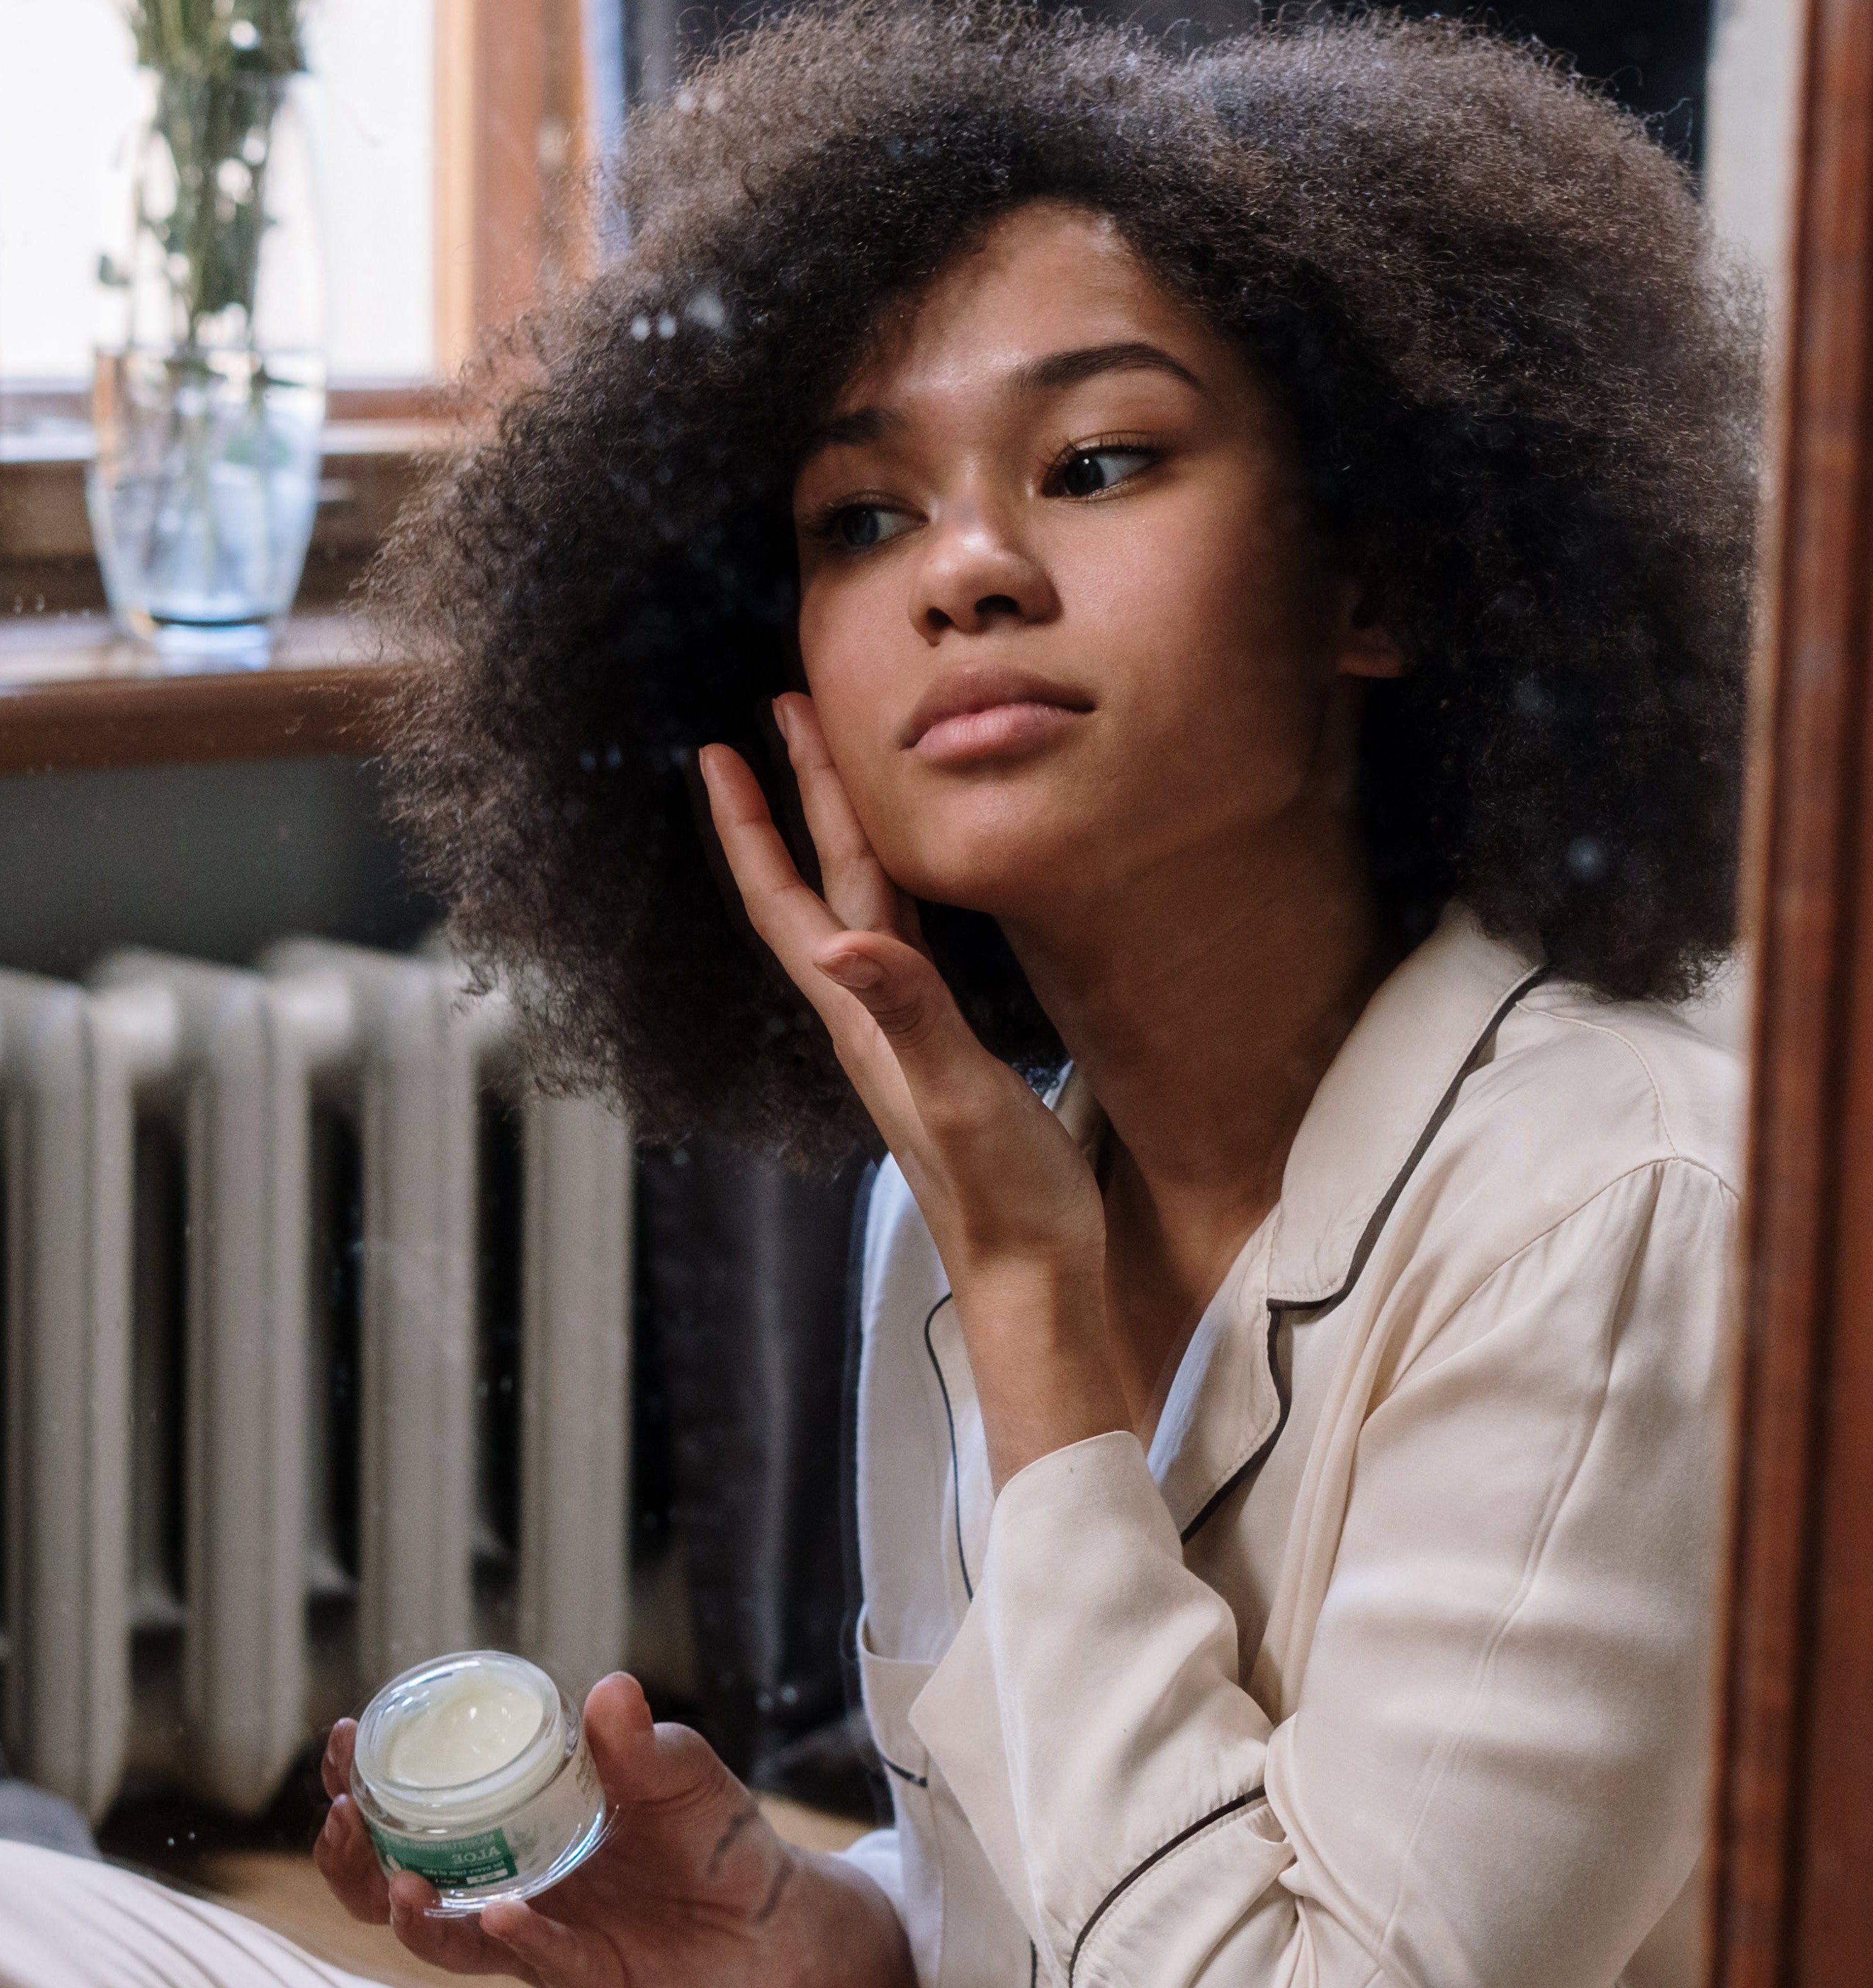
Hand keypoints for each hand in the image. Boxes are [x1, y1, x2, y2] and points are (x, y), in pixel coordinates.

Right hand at [314, 1673, 917, 1987]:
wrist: (775, 1911)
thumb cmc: (715, 1832)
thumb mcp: (679, 1772)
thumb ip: (641, 1741)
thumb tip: (607, 1688)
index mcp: (516, 1828)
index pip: (419, 1809)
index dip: (367, 1781)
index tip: (344, 1740)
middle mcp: (508, 1886)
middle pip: (394, 1886)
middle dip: (352, 1857)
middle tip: (339, 1815)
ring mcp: (539, 1939)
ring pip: (442, 1941)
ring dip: (408, 1914)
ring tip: (399, 1881)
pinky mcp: (584, 1978)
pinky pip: (536, 1964)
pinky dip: (515, 1941)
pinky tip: (499, 1916)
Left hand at [700, 694, 1128, 1474]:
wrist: (1034, 1275)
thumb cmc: (1000, 1195)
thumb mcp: (954, 1094)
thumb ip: (905, 1013)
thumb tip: (841, 942)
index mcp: (863, 1018)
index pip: (793, 903)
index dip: (756, 825)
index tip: (723, 746)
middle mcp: (872, 1019)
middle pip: (822, 888)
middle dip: (799, 800)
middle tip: (783, 712)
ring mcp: (907, 1036)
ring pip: (862, 913)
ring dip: (844, 839)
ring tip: (845, 774)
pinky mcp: (949, 1051)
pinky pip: (911, 946)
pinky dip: (902, 892)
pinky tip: (920, 883)